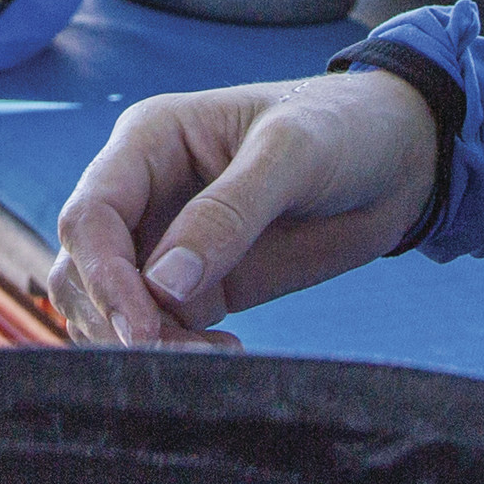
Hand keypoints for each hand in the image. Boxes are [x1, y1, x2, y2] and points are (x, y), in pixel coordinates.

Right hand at [49, 72, 439, 345]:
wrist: (399, 160)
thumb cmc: (343, 128)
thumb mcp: (291, 155)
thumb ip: (229, 214)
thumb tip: (164, 285)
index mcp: (148, 141)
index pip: (90, 215)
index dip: (103, 275)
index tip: (142, 327)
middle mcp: (144, 192)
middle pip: (85, 268)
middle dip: (118, 317)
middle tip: (179, 354)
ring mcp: (167, 242)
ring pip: (111, 306)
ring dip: (144, 342)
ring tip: (211, 355)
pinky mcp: (199, 285)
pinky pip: (159, 327)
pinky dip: (175, 351)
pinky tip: (225, 354)